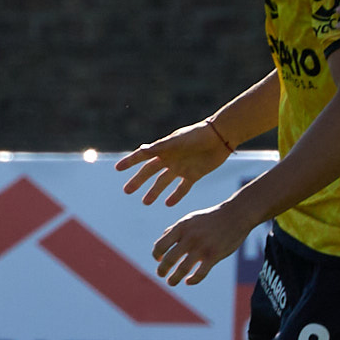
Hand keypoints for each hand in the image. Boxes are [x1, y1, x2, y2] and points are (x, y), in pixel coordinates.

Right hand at [115, 122, 230, 206]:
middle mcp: (170, 159)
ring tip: (145, 202)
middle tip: (127, 191)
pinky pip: (182, 188)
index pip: (142, 156)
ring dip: (154, 191)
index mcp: (163, 149)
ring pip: (164, 182)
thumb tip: (141, 150)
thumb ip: (160, 147)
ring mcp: (181, 168)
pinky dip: (176, 195)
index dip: (130, 162)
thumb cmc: (197, 135)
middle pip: (150, 172)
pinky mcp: (194, 174)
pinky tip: (168, 203)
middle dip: (138, 181)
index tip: (118, 169)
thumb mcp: (177, 141)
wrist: (221, 137)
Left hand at [152, 201, 252, 286]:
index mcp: (181, 228)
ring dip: (174, 279)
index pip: (160, 245)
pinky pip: (200, 273)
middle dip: (162, 270)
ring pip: (183, 269)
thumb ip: (175, 230)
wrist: (236, 215)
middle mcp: (189, 238)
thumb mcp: (189, 219)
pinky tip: (188, 281)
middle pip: (169, 259)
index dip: (156, 255)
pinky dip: (192, 280)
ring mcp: (202, 247)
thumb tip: (162, 242)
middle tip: (160, 275)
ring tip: (171, 282)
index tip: (159, 260)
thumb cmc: (210, 218)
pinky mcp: (214, 255)